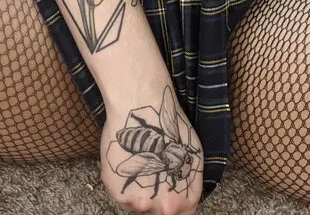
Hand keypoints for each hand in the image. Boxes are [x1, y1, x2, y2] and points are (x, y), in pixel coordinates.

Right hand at [100, 86, 203, 214]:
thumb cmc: (170, 126)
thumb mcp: (193, 158)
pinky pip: (125, 197)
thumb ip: (189, 186)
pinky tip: (132, 162)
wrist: (139, 106)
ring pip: (141, 207)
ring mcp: (136, 203)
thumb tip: (184, 200)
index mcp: (180, 202)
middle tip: (157, 175)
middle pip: (160, 213)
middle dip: (160, 199)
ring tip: (144, 164)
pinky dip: (127, 185)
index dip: (179, 203)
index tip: (174, 193)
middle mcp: (159, 208)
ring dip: (142, 193)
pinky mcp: (116, 193)